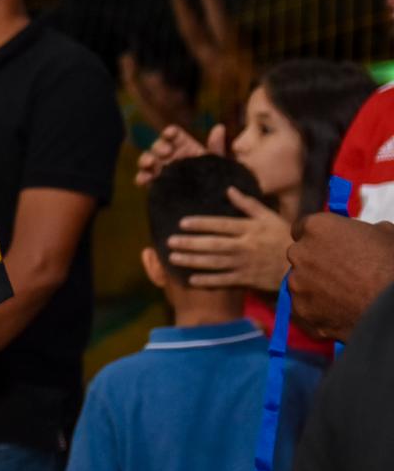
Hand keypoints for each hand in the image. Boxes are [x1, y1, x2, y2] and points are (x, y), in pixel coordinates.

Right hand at [134, 123, 224, 187]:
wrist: (210, 203)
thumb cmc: (215, 180)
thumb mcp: (217, 163)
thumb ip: (216, 146)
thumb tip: (219, 127)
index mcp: (184, 147)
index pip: (173, 134)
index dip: (170, 132)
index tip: (171, 134)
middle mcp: (170, 156)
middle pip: (158, 146)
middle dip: (159, 146)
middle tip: (166, 152)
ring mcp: (160, 170)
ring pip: (147, 160)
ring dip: (146, 159)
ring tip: (150, 162)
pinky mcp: (154, 184)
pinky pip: (142, 178)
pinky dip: (141, 177)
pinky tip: (144, 179)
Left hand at [167, 186, 290, 289]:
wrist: (300, 264)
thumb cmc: (283, 237)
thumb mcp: (269, 217)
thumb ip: (248, 204)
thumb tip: (229, 189)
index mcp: (250, 229)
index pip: (221, 225)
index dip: (201, 224)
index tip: (182, 223)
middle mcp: (245, 246)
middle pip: (213, 244)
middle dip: (190, 243)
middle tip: (169, 241)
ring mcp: (245, 264)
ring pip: (215, 262)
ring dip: (193, 260)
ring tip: (173, 257)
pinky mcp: (247, 279)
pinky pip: (224, 280)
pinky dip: (208, 281)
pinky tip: (191, 279)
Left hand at [287, 214, 393, 340]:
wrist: (393, 305)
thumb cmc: (393, 264)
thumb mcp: (383, 233)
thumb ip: (359, 231)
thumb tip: (357, 235)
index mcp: (317, 227)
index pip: (302, 226)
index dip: (316, 235)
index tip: (325, 243)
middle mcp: (300, 253)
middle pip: (301, 255)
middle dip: (316, 261)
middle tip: (341, 270)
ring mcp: (297, 283)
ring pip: (302, 282)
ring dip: (318, 286)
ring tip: (347, 293)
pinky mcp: (301, 310)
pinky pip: (308, 306)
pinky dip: (321, 308)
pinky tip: (344, 309)